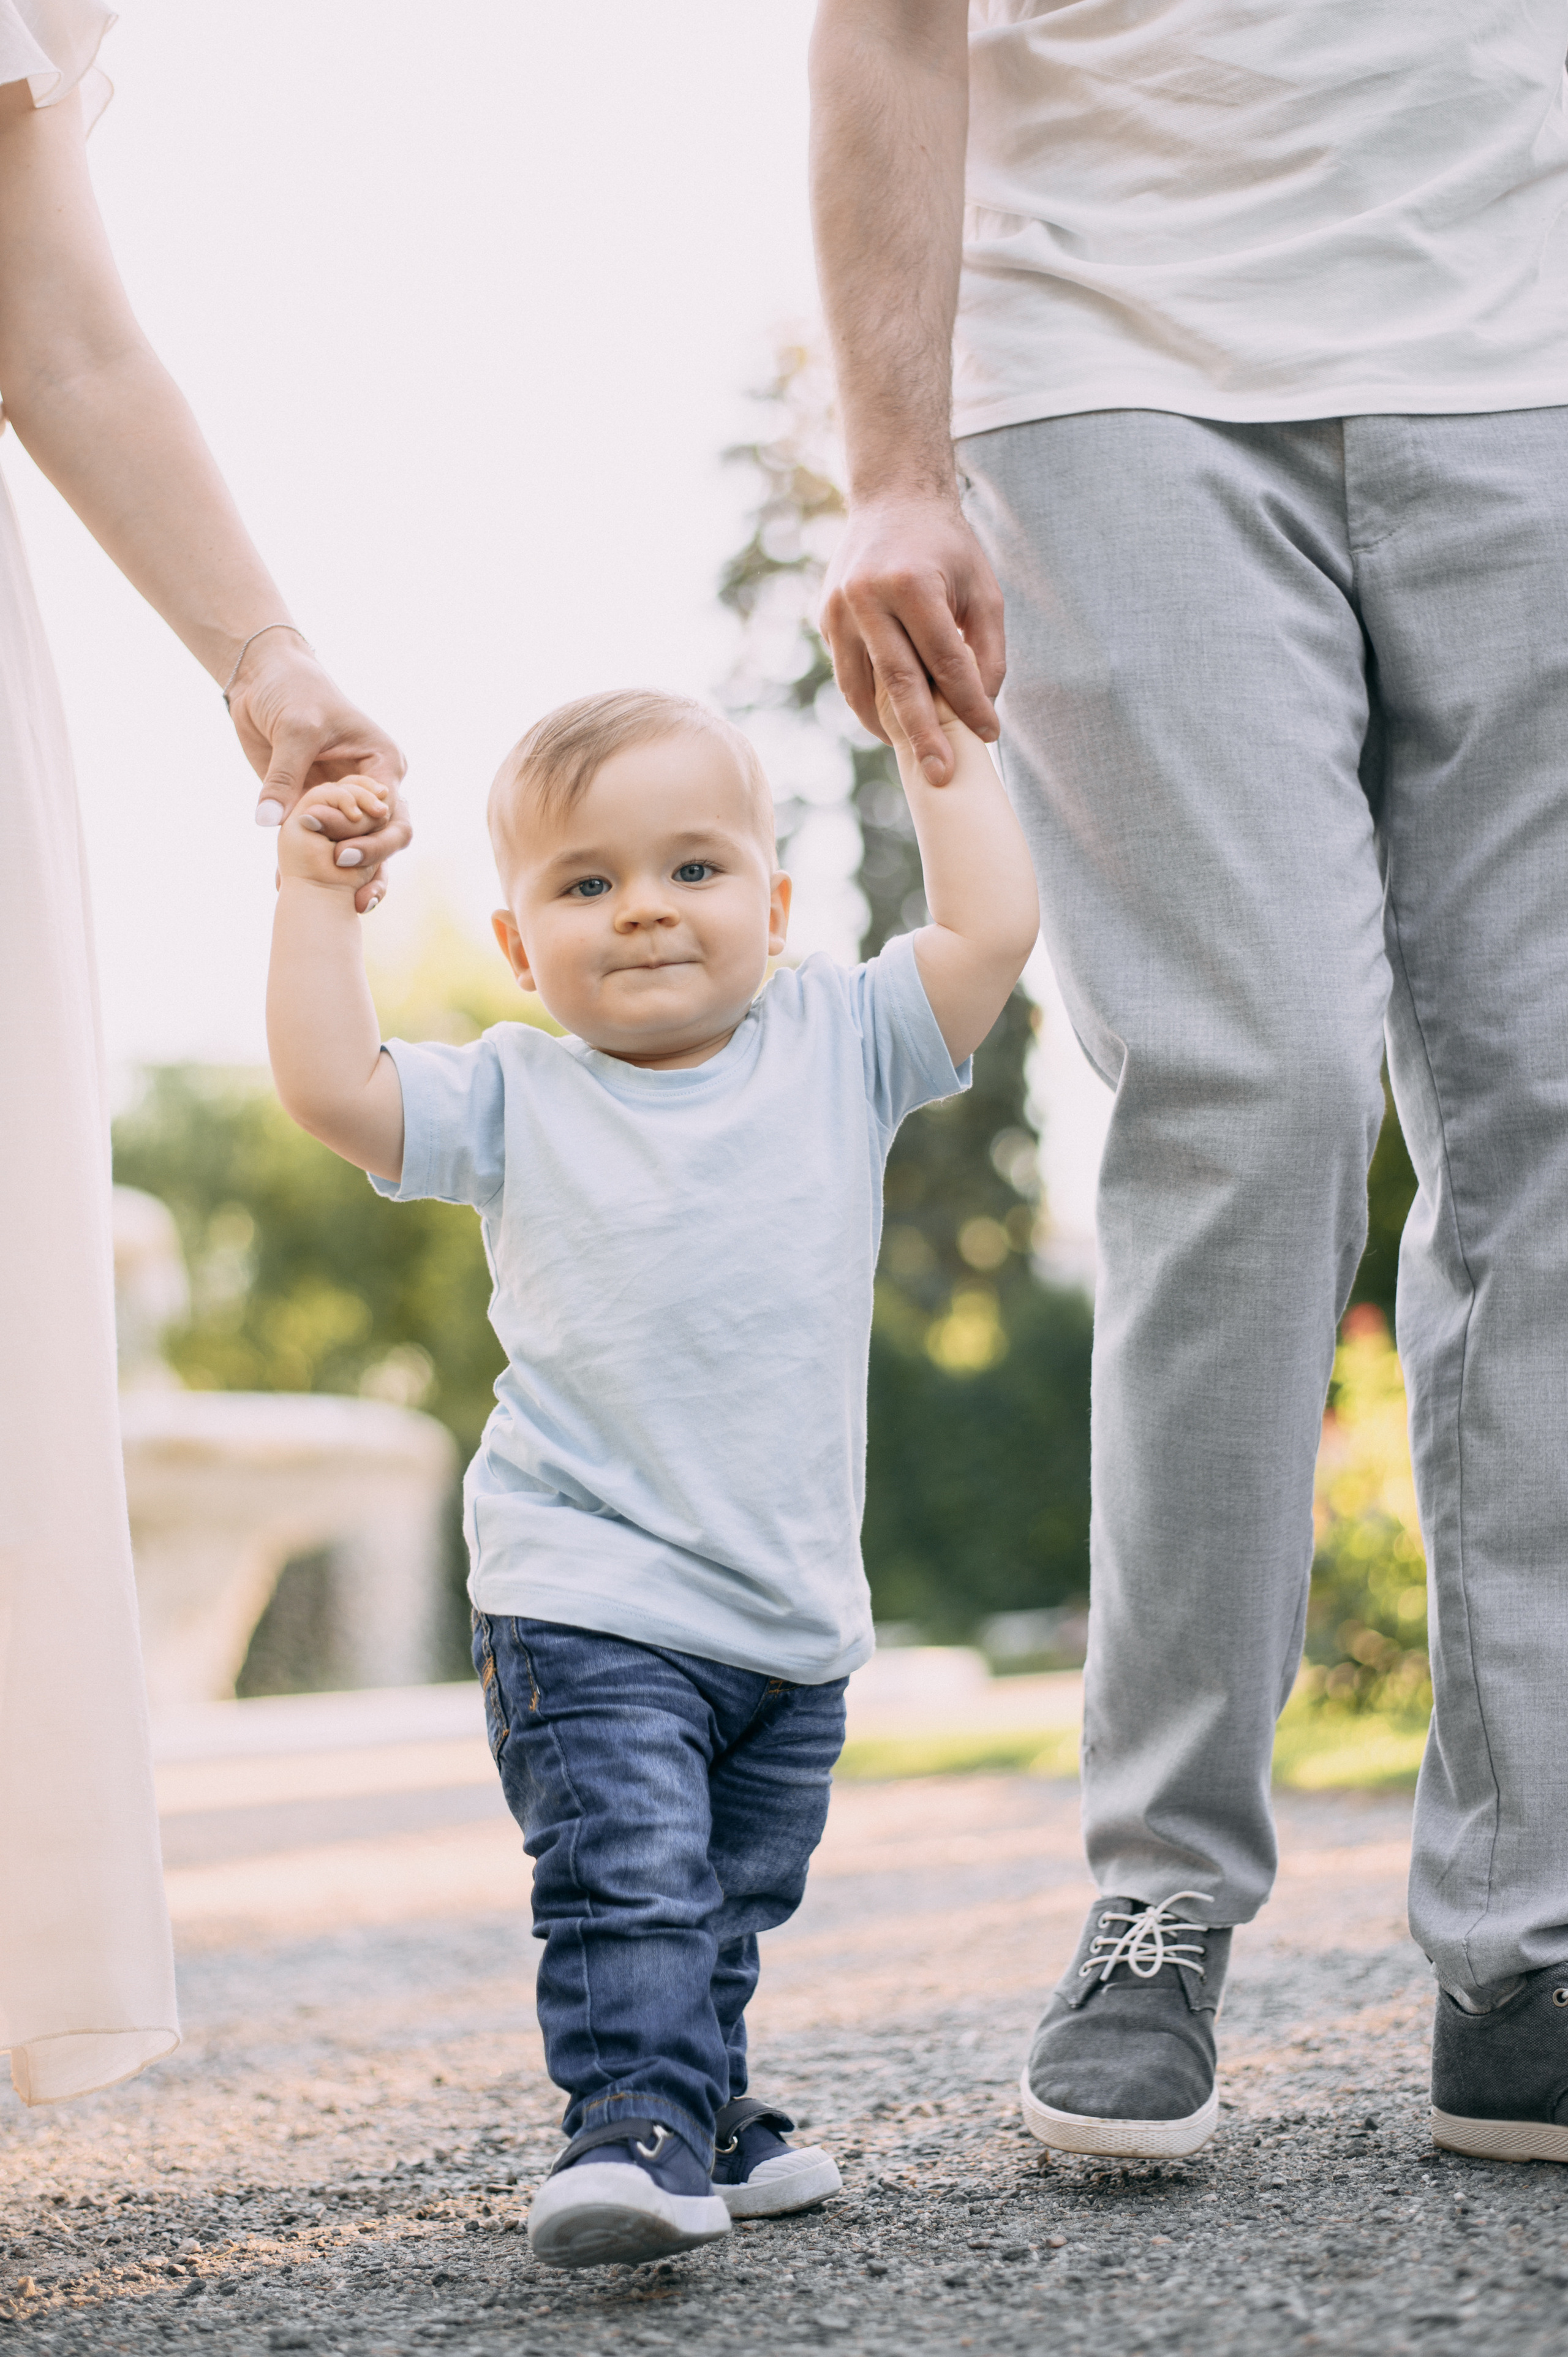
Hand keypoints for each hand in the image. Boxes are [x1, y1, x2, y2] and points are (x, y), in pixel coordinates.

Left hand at [225, 635, 408, 912]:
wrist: (265, 679)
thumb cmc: (293, 691)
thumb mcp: (294, 730)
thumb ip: (285, 778)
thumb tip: (268, 822)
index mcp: (383, 764)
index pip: (392, 812)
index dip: (373, 839)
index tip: (341, 854)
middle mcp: (371, 788)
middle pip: (388, 838)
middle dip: (375, 868)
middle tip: (355, 895)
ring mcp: (345, 802)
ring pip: (362, 850)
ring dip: (355, 880)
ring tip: (349, 911)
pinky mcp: (316, 809)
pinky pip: (318, 845)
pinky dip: (310, 869)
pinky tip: (292, 892)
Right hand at [819, 492, 1005, 784]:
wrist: (892, 499)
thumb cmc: (947, 547)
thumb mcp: (982, 589)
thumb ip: (986, 649)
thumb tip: (980, 709)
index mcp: (910, 583)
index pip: (944, 659)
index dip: (969, 701)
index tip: (989, 734)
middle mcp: (866, 597)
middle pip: (898, 683)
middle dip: (924, 735)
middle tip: (942, 776)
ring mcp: (838, 610)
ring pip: (863, 688)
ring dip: (891, 727)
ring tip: (918, 756)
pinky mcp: (825, 619)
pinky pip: (849, 676)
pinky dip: (871, 705)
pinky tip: (895, 723)